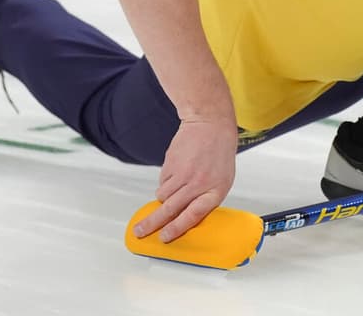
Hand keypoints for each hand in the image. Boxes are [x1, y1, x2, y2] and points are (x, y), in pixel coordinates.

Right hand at [132, 117, 238, 241]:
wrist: (210, 125)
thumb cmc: (219, 154)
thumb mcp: (222, 181)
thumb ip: (205, 200)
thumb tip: (186, 219)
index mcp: (215, 190)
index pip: (193, 215)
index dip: (176, 229)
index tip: (164, 237)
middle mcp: (198, 183)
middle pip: (170, 209)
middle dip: (152, 223)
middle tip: (140, 232)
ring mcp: (183, 173)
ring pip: (162, 196)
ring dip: (164, 198)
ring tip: (175, 187)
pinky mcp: (170, 164)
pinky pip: (161, 182)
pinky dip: (166, 182)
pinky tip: (177, 172)